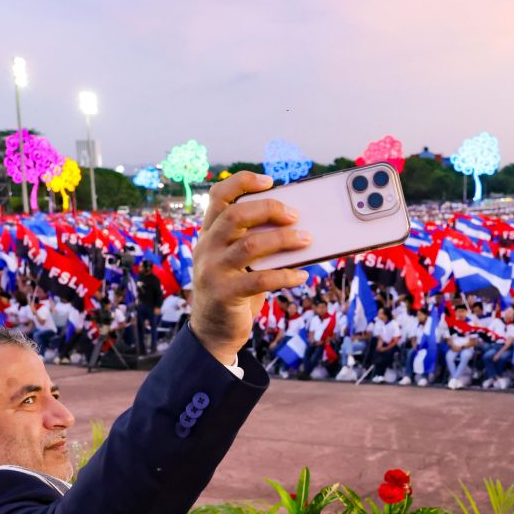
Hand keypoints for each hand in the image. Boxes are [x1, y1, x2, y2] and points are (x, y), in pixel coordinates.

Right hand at [190, 172, 310, 364]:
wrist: (214, 331)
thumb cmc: (234, 288)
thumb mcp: (238, 261)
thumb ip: (255, 241)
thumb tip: (297, 226)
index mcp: (209, 233)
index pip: (218, 196)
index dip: (243, 182)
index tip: (270, 181)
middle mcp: (206, 247)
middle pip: (235, 215)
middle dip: (269, 209)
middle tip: (296, 215)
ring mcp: (212, 271)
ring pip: (250, 245)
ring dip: (283, 240)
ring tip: (307, 240)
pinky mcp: (224, 294)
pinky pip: (261, 279)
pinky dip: (286, 275)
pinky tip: (301, 275)